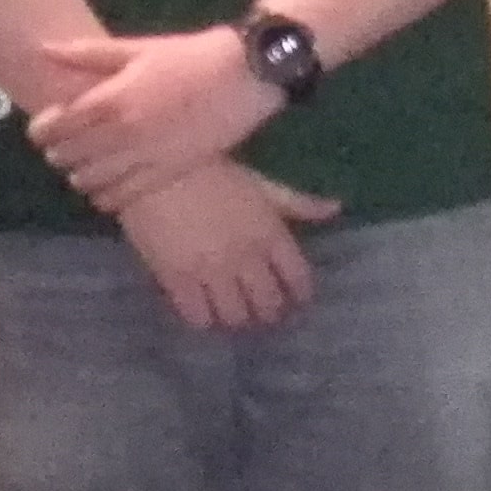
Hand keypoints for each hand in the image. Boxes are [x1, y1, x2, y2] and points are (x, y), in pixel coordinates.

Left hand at [32, 26, 285, 208]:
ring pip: (90, 180)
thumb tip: (43, 48)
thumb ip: (88, 53)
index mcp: (113, 98)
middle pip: (68, 155)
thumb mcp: (140, 49)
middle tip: (64, 146)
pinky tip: (106, 190)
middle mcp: (123, 132)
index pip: (57, 126)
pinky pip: (123, 197)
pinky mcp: (169, 173)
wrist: (248, 74)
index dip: (41, 130)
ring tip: (85, 168)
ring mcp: (146, 156)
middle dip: (58, 152)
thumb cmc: (192, 57)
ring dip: (80, 176)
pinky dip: (106, 198)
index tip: (43, 128)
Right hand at [111, 158, 336, 331]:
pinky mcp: (177, 280)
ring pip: (235, 317)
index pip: (298, 279)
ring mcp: (211, 272)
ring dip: (238, 319)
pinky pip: (197, 317)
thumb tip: (336, 208)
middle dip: (269, 312)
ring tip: (234, 314)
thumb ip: (299, 203)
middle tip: (263, 312)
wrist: (154, 169)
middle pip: (268, 304)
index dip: (300, 295)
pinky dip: (204, 320)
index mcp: (271, 234)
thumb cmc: (213, 171)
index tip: (296, 301)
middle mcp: (246, 258)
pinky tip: (203, 312)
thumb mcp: (263, 184)